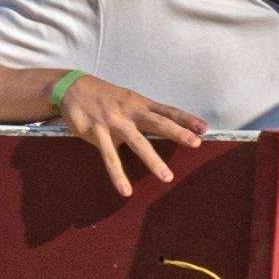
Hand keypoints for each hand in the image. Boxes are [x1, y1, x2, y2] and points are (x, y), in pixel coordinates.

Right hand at [51, 74, 205, 195]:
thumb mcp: (130, 100)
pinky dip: (118, 175)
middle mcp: (130, 112)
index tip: (205, 128)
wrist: (73, 88)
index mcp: (141, 104)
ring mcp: (114, 123)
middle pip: (157, 123)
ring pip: (137, 142)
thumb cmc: (107, 97)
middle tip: (195, 143)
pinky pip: (109, 157)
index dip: (187, 119)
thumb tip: (170, 127)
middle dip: (177, 132)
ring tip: (167, 177)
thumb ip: (147, 113)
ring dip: (152, 160)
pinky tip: (126, 190)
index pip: (168, 111)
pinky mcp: (97, 134)